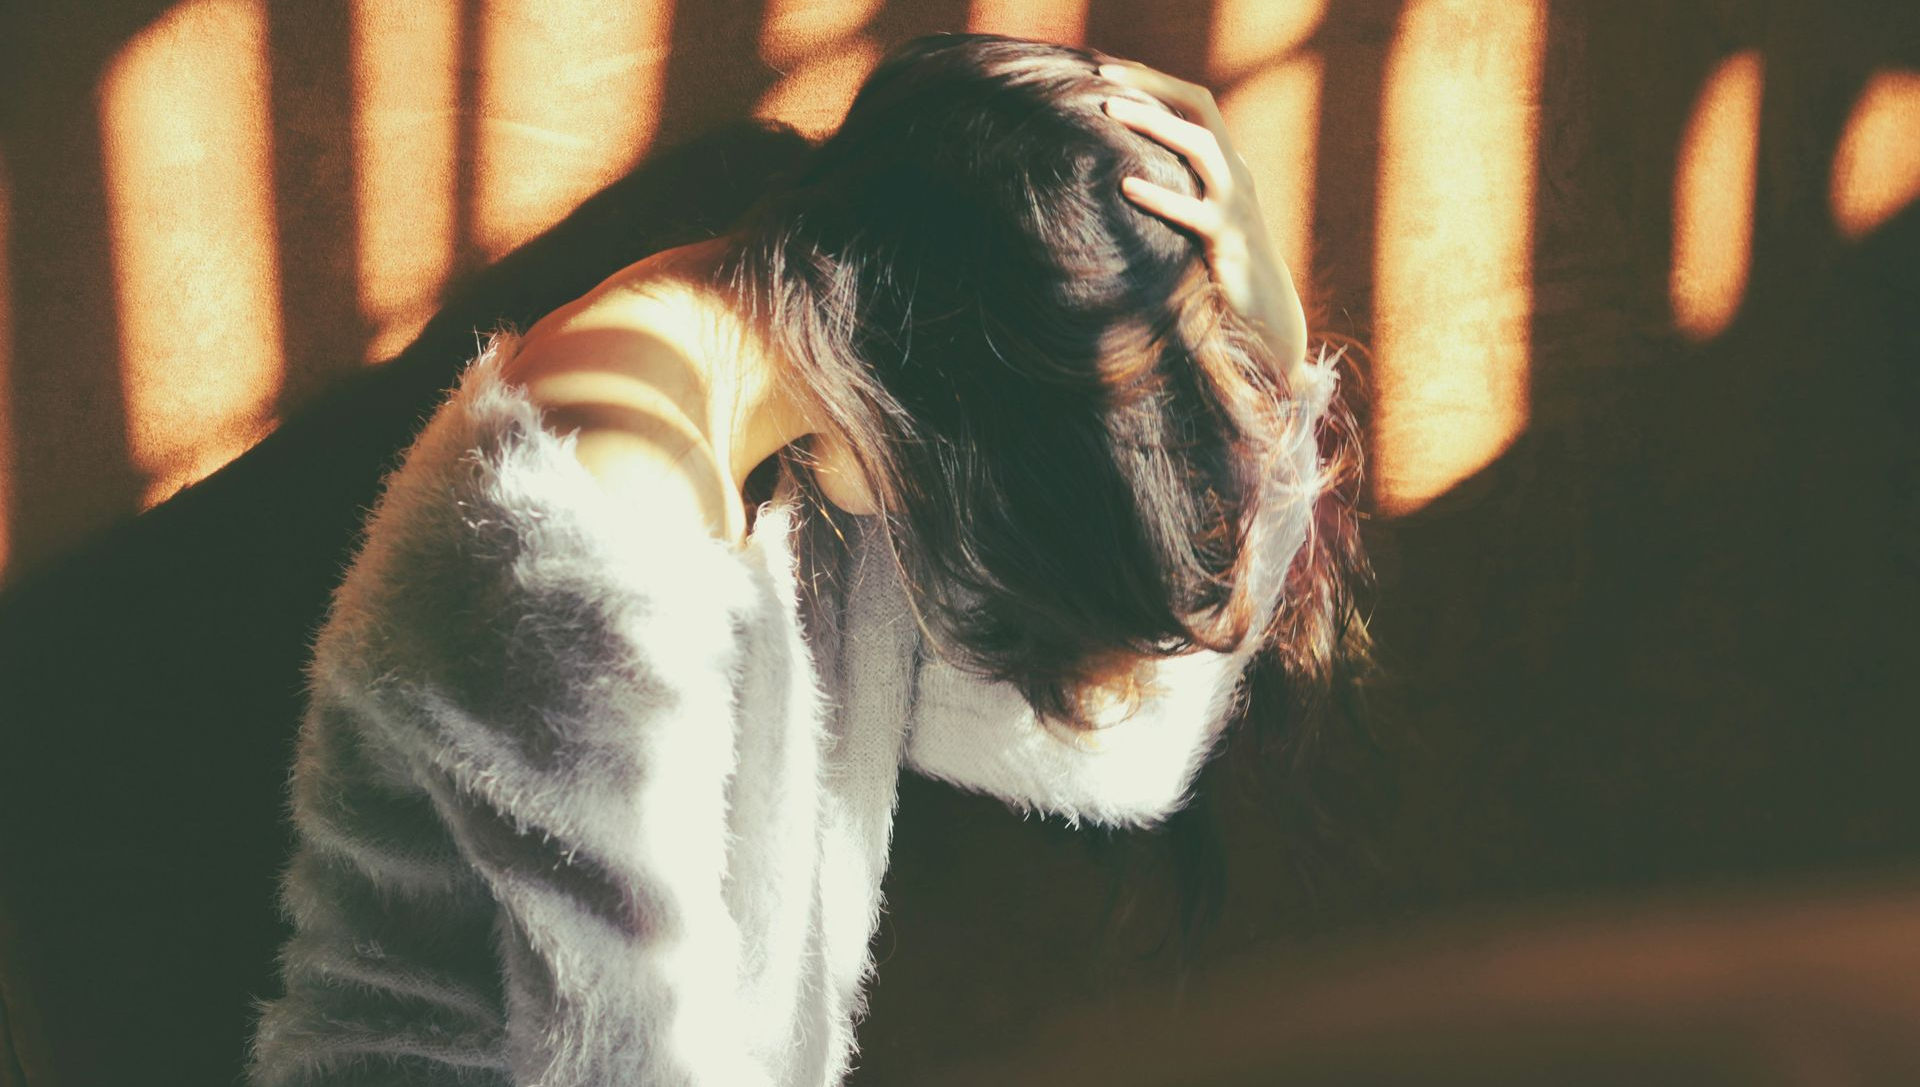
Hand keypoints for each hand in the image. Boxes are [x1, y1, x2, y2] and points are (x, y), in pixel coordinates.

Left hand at [1096, 60, 1308, 382]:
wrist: (1266, 314)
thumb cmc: (1223, 267)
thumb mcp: (1202, 215)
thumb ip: (1179, 186)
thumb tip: (1122, 167)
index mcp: (1228, 163)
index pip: (1196, 103)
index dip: (1156, 82)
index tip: (1110, 70)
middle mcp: (1236, 174)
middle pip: (1200, 108)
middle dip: (1153, 86)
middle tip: (1103, 79)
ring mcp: (1235, 205)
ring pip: (1200, 146)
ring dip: (1154, 124)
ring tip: (1109, 111)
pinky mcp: (1228, 241)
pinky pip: (1192, 211)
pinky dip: (1159, 195)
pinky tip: (1125, 186)